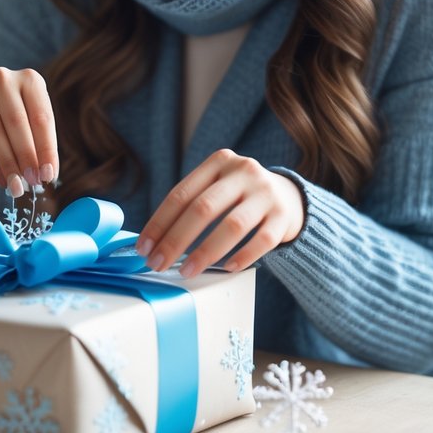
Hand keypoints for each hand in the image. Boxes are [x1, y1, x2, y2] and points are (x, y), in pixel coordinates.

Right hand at [0, 67, 58, 195]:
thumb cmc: (6, 124)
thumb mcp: (28, 128)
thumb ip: (38, 146)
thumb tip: (46, 174)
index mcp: (29, 79)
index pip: (41, 117)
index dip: (47, 149)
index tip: (49, 175)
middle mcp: (2, 78)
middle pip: (17, 123)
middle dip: (27, 157)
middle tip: (34, 182)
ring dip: (8, 164)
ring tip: (17, 186)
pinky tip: (0, 179)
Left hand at [135, 149, 304, 277]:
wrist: (289, 196)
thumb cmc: (239, 197)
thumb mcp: (217, 187)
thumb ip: (191, 205)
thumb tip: (154, 242)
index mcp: (219, 161)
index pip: (181, 194)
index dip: (159, 223)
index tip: (144, 248)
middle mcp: (243, 171)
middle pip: (203, 208)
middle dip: (176, 240)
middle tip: (158, 264)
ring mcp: (266, 192)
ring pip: (232, 226)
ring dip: (205, 252)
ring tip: (187, 271)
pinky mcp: (283, 215)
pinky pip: (261, 240)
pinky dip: (242, 256)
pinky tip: (227, 268)